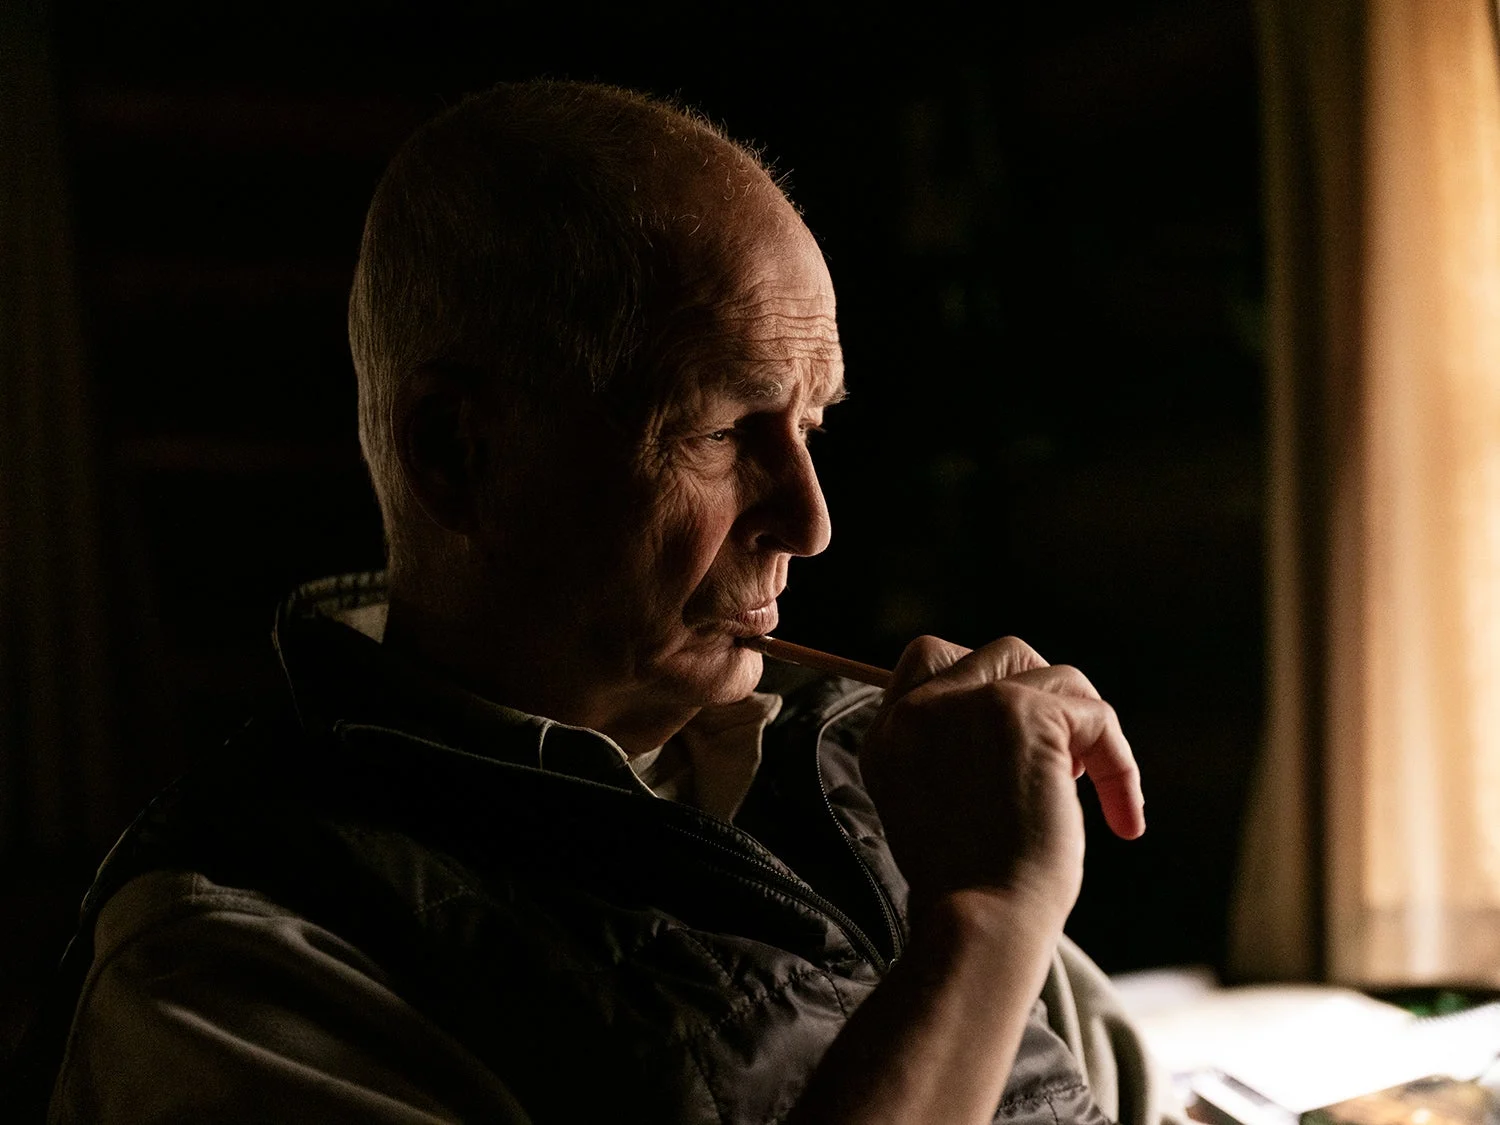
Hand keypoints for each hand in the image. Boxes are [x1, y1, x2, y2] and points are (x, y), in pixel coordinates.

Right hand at [860, 635, 1143, 927]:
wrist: (980, 922)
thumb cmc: (968, 891)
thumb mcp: (935, 806)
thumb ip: (952, 752)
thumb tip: (1020, 716)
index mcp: (889, 733)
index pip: (928, 660)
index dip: (982, 685)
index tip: (1012, 739)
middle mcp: (919, 708)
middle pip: (996, 654)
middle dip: (1040, 693)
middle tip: (1058, 758)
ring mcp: (969, 703)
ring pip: (1052, 675)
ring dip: (1081, 727)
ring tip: (1079, 785)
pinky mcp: (1023, 712)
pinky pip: (1095, 714)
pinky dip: (1118, 764)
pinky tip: (1123, 818)